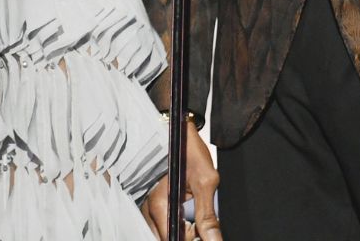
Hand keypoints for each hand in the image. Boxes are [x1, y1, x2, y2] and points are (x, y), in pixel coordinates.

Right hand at [141, 116, 222, 240]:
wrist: (177, 130)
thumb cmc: (189, 150)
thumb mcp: (205, 181)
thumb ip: (207, 216)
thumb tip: (213, 240)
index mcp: (159, 204)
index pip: (172, 239)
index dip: (189, 238)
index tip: (200, 231)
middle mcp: (147, 208)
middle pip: (165, 237)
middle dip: (183, 235)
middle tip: (198, 223)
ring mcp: (146, 205)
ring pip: (162, 232)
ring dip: (178, 230)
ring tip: (192, 216)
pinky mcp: (149, 202)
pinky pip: (160, 223)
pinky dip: (173, 222)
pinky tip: (183, 212)